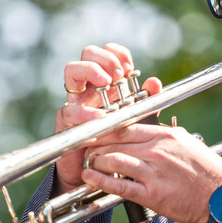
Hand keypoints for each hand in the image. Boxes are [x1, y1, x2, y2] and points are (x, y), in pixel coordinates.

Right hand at [54, 43, 160, 193]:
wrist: (95, 169)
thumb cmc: (115, 141)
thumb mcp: (135, 118)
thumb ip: (147, 101)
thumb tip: (154, 82)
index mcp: (105, 83)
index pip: (107, 53)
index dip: (117, 54)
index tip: (129, 67)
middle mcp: (88, 88)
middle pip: (87, 53)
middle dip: (104, 59)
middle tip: (118, 75)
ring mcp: (75, 101)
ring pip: (72, 70)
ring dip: (91, 71)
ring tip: (106, 82)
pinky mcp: (66, 122)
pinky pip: (70, 110)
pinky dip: (86, 112)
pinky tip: (100, 116)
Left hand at [78, 124, 221, 222]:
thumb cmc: (207, 172)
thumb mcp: (187, 143)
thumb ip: (164, 137)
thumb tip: (146, 132)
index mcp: (166, 135)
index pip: (126, 126)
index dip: (104, 129)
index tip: (93, 131)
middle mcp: (158, 150)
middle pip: (115, 141)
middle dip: (95, 144)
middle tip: (83, 147)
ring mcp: (154, 172)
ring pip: (114, 160)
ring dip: (96, 161)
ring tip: (88, 163)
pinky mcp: (152, 194)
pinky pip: (120, 185)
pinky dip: (101, 181)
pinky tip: (90, 179)